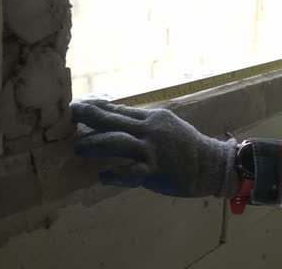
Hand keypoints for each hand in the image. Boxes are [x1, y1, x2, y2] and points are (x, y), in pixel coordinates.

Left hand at [71, 100, 239, 197]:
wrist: (211, 164)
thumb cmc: (187, 146)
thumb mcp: (166, 126)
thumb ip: (141, 122)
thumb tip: (115, 115)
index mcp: (153, 118)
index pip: (119, 110)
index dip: (97, 107)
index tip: (78, 105)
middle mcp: (150, 131)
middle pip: (114, 121)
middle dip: (89, 117)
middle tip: (70, 114)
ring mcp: (152, 151)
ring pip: (117, 143)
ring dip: (95, 144)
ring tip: (79, 148)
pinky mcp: (154, 171)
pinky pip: (129, 173)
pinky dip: (114, 175)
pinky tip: (102, 176)